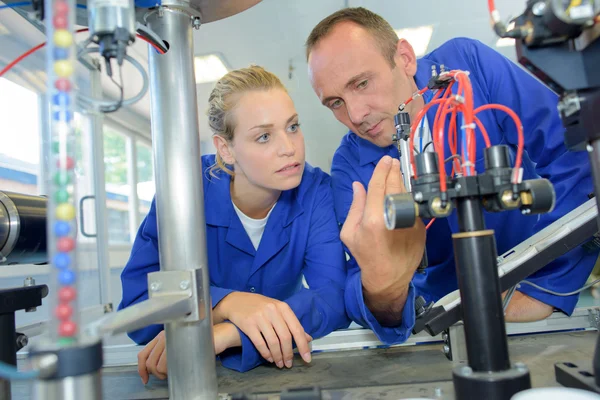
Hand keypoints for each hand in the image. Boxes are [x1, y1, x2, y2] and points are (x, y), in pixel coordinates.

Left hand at [138, 323, 243, 383]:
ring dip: (163, 374)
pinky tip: (177, 370)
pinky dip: (169, 372)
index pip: (143, 354)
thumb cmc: (200, 340)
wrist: (217, 334)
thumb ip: (167, 352)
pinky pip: (168, 364)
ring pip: (157, 365)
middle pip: (149, 362)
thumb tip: (155, 367)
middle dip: (155, 373)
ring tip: (173, 372)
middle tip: (165, 375)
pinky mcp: (180, 345)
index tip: (145, 378)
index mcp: (162, 335)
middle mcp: (164, 335)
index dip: (141, 369)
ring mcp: (172, 340)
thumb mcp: (180, 344)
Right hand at [214, 292, 312, 368]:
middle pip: (285, 337)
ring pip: (273, 342)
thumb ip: (292, 323)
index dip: (303, 346)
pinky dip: (266, 353)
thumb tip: (308, 338)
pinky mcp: (248, 324)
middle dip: (288, 354)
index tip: (307, 359)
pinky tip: (269, 358)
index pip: (296, 329)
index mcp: (282, 307)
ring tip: (280, 364)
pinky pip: (260, 343)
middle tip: (289, 364)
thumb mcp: (278, 310)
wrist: (236, 301)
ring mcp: (260, 317)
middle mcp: (272, 311)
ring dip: (278, 356)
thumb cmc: (260, 306)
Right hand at [341, 156, 424, 322]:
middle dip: (394, 171)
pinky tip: (403, 197)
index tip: (385, 160)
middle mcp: (393, 217)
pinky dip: (408, 199)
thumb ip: (355, 207)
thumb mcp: (350, 233)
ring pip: (406, 194)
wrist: (388, 277)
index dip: (382, 169)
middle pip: (395, 185)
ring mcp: (410, 221)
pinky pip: (413, 206)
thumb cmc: (366, 256)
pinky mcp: (420, 227)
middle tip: (392, 163)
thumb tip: (358, 186)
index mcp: (373, 218)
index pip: (378, 185)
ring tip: (396, 177)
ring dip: (401, 183)